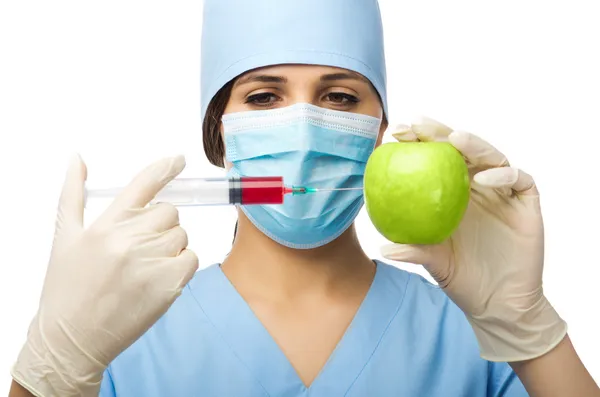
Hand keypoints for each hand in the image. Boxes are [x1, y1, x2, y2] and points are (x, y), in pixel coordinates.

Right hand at [11, 155, 198, 396]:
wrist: (72, 339)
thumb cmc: (67, 288)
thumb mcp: (63, 238)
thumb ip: (72, 195)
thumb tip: (77, 159)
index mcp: (106, 224)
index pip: (142, 184)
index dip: (164, 168)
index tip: (179, 159)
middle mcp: (129, 239)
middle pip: (169, 211)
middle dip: (160, 224)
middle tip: (140, 247)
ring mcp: (150, 262)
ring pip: (181, 235)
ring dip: (170, 246)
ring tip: (143, 267)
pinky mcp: (168, 284)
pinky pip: (191, 258)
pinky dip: (180, 265)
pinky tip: (157, 278)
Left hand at [381, 118, 566, 361]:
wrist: (499, 303)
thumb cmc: (461, 279)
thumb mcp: (433, 263)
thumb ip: (413, 251)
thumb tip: (383, 247)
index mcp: (449, 193)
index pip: (431, 160)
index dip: (416, 143)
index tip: (394, 135)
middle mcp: (475, 185)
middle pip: (459, 149)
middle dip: (438, 133)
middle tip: (418, 125)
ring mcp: (501, 191)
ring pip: (491, 156)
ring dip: (474, 145)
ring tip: (454, 140)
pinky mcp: (525, 202)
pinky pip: (518, 179)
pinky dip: (502, 174)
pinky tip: (483, 179)